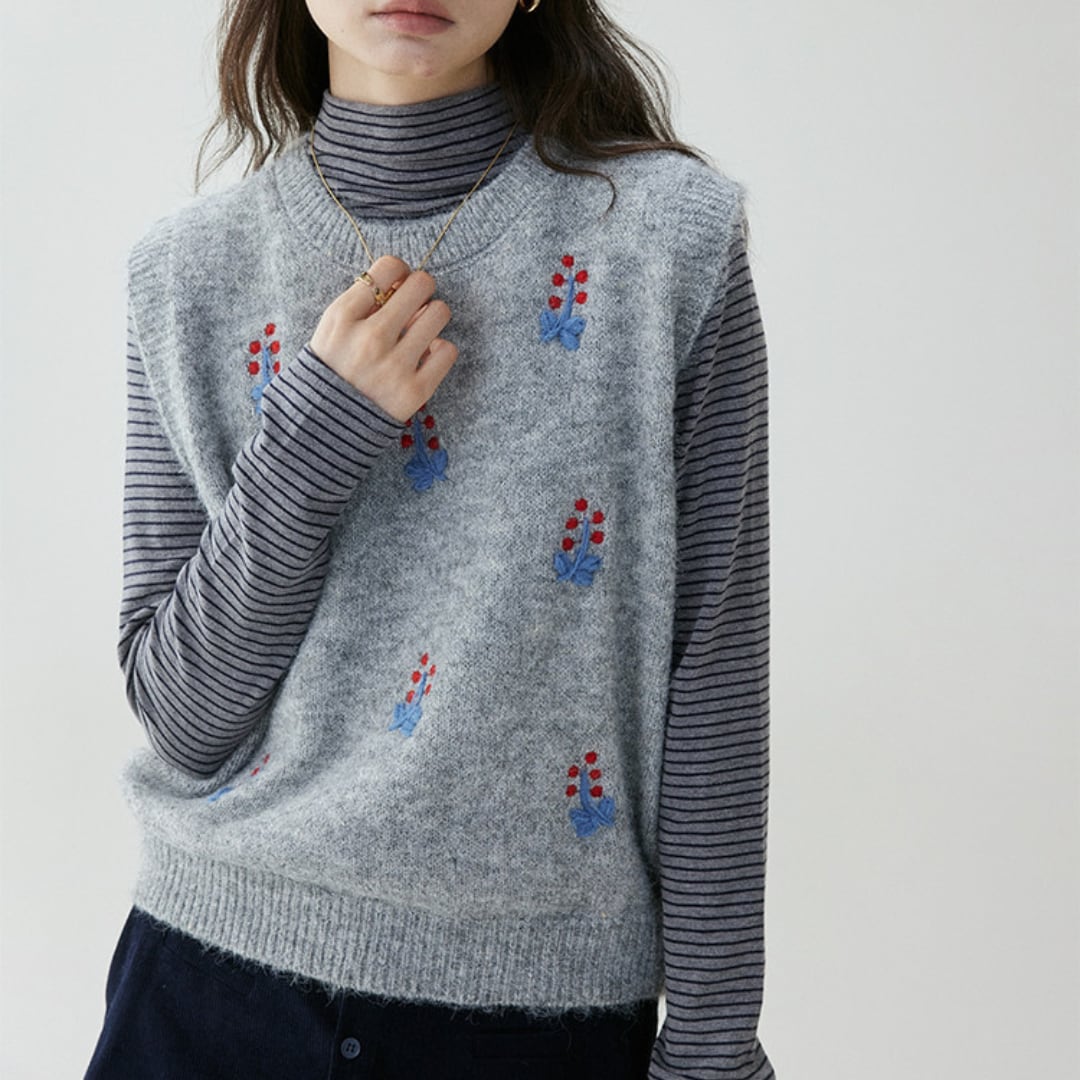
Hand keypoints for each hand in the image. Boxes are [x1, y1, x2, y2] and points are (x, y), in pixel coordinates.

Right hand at [306, 255, 458, 423]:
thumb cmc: (332, 367)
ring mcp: (394, 366)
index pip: (389, 266)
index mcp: (343, 317)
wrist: (325, 424)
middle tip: (414, 305)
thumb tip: (406, 279)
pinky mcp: (415, 391)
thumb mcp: (332, 328)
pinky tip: (425, 355)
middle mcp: (370, 338)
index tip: (397, 285)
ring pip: (440, 313)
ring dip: (433, 317)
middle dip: (421, 290)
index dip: (400, 271)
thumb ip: (364, 301)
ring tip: (420, 330)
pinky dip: (440, 350)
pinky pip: (448, 351)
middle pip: (422, 284)